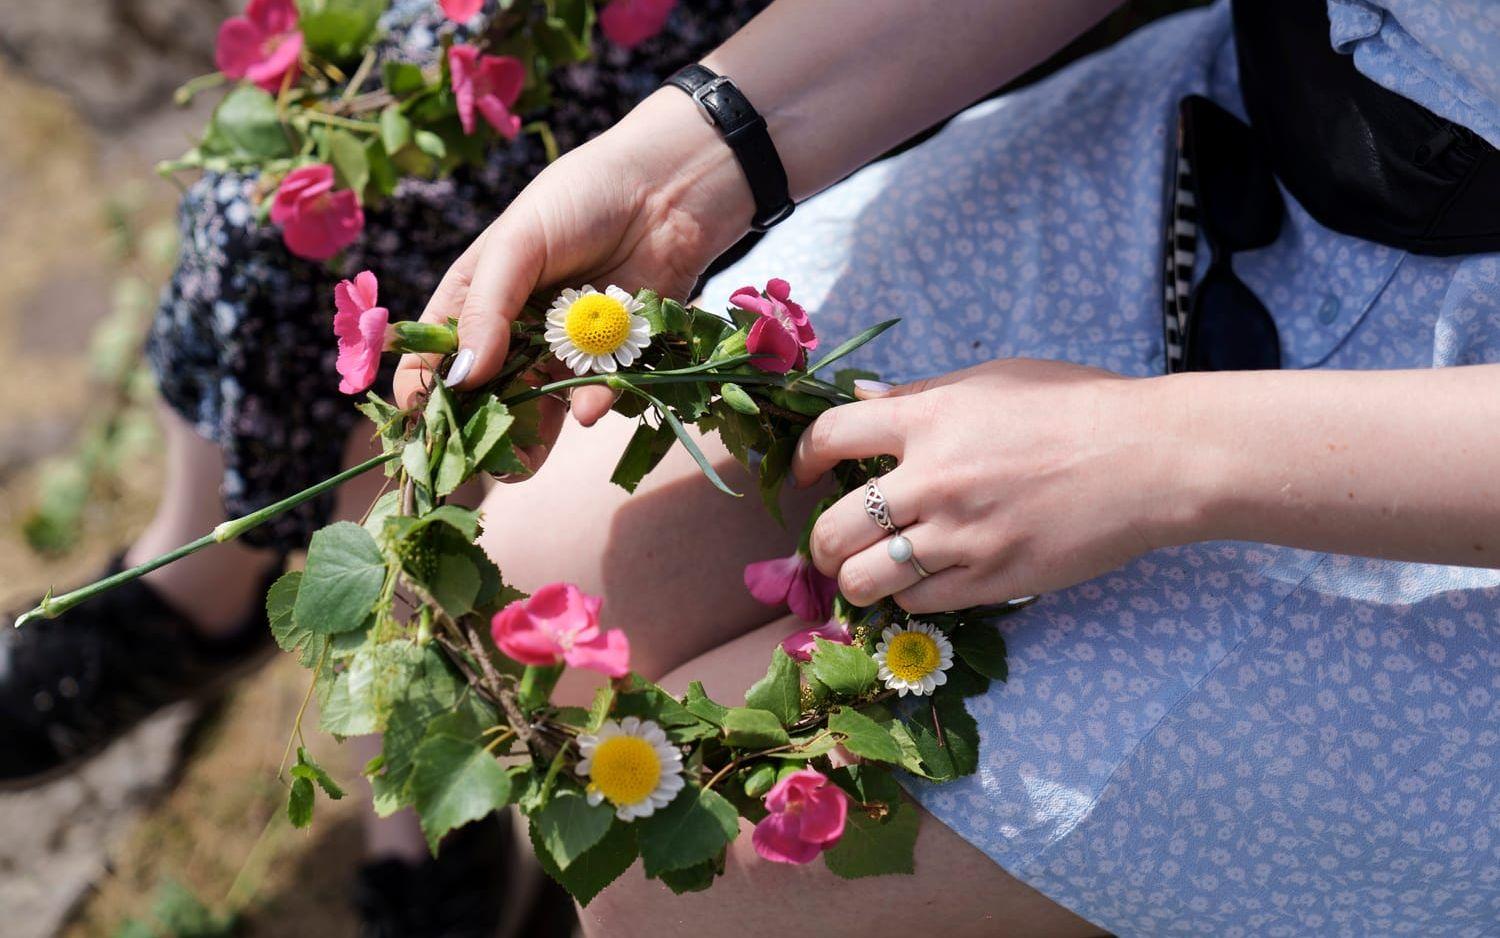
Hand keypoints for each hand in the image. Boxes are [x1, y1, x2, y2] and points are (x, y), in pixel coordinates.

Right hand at [393, 90, 752, 431]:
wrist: (668, 191)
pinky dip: (590, 404)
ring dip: (530, 439)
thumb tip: (461, 377)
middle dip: (477, 429)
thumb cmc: (580, 199)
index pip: (433, 355)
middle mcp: (514, 332)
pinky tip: (585, 408)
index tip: (417, 425)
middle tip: (474, 458)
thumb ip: (487, 310)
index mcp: (475, 299)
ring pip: (538, 409)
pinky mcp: (612, 359)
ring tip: (520, 465)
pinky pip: (595, 394)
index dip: (421, 391)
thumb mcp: (517, 244)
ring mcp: (562, 349)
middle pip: (484, 395)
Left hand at [792, 359, 1193, 611]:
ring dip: (854, 581)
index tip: (802, 472)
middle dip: (819, 542)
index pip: (830, 436)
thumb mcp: (994, 380)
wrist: (1150, 460)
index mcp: (930, 420)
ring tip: (865, 573)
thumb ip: (921, 395)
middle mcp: (934, 480)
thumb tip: (860, 400)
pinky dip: (907, 598)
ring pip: (864, 581)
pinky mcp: (992, 580)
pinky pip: (917, 605)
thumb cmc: (1079, 407)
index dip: (800, 457)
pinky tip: (920, 582)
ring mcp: (961, 537)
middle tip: (831, 544)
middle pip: (832, 529)